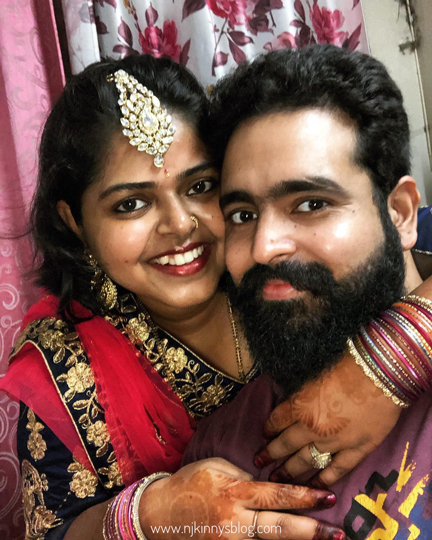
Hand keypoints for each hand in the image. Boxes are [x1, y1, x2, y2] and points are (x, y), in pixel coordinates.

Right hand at [139, 457, 344, 539]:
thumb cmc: (190, 483)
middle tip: (339, 533)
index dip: (303, 497)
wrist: (159, 514)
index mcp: (234, 491)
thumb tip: (271, 486)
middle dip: (312, 531)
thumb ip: (246, 478)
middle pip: (279, 528)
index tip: (327, 497)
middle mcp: (234, 521)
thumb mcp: (218, 468)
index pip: (275, 495)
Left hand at [255, 351, 401, 487]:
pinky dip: (322, 479)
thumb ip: (303, 392)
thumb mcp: (314, 373)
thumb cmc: (347, 364)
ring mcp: (334, 442)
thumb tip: (293, 399)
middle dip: (270, 454)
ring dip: (289, 470)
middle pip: (285, 444)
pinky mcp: (357, 450)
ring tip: (277, 478)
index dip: (269, 428)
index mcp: (300, 405)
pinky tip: (312, 486)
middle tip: (258, 461)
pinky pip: (336, 470)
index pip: (277, 420)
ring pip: (305, 461)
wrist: (380, 373)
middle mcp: (311, 427)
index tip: (264, 434)